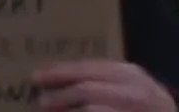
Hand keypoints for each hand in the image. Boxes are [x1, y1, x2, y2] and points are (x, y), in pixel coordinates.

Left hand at [33, 59, 174, 110]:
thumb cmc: (142, 98)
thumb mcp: (126, 81)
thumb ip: (100, 76)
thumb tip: (55, 77)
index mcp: (128, 73)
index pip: (88, 69)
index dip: (60, 73)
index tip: (36, 76)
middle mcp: (132, 93)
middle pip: (87, 91)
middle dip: (60, 97)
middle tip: (41, 101)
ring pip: (91, 111)